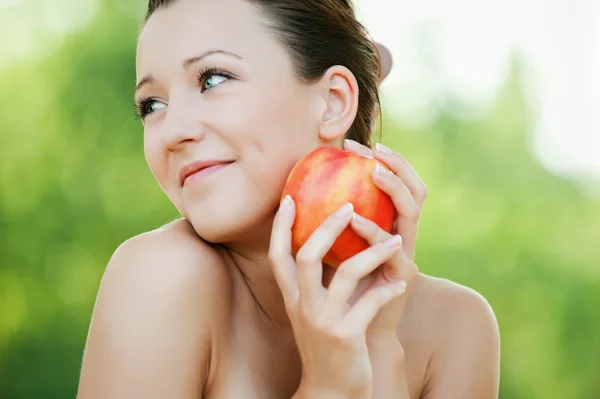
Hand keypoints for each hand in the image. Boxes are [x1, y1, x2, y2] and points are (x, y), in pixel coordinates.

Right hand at [269, 197, 407, 398]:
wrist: (330, 393)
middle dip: (328, 226)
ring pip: (346, 273)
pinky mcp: (346, 337)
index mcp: (292, 298)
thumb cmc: (326, 346)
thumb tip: (328, 248)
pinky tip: (402, 283)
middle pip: (307, 255)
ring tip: (397, 241)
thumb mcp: (312, 313)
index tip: (289, 198)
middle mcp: (302, 307)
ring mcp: (323, 322)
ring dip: (374, 252)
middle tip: (348, 206)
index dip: (280, 226)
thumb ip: (315, 285)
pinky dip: (389, 290)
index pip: (278, 256)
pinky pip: (371, 302)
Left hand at [343, 139, 425, 335]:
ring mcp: (407, 254)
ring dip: (393, 189)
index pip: (396, 183)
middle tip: (372, 149)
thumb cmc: (339, 290)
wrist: (355, 336)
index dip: (381, 159)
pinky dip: (373, 232)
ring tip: (373, 172)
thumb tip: (293, 191)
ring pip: (411, 213)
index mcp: (389, 226)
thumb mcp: (332, 250)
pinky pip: (392, 250)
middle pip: (414, 189)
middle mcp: (402, 236)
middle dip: (396, 164)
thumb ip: (325, 224)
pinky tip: (353, 219)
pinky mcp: (404, 277)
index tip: (351, 144)